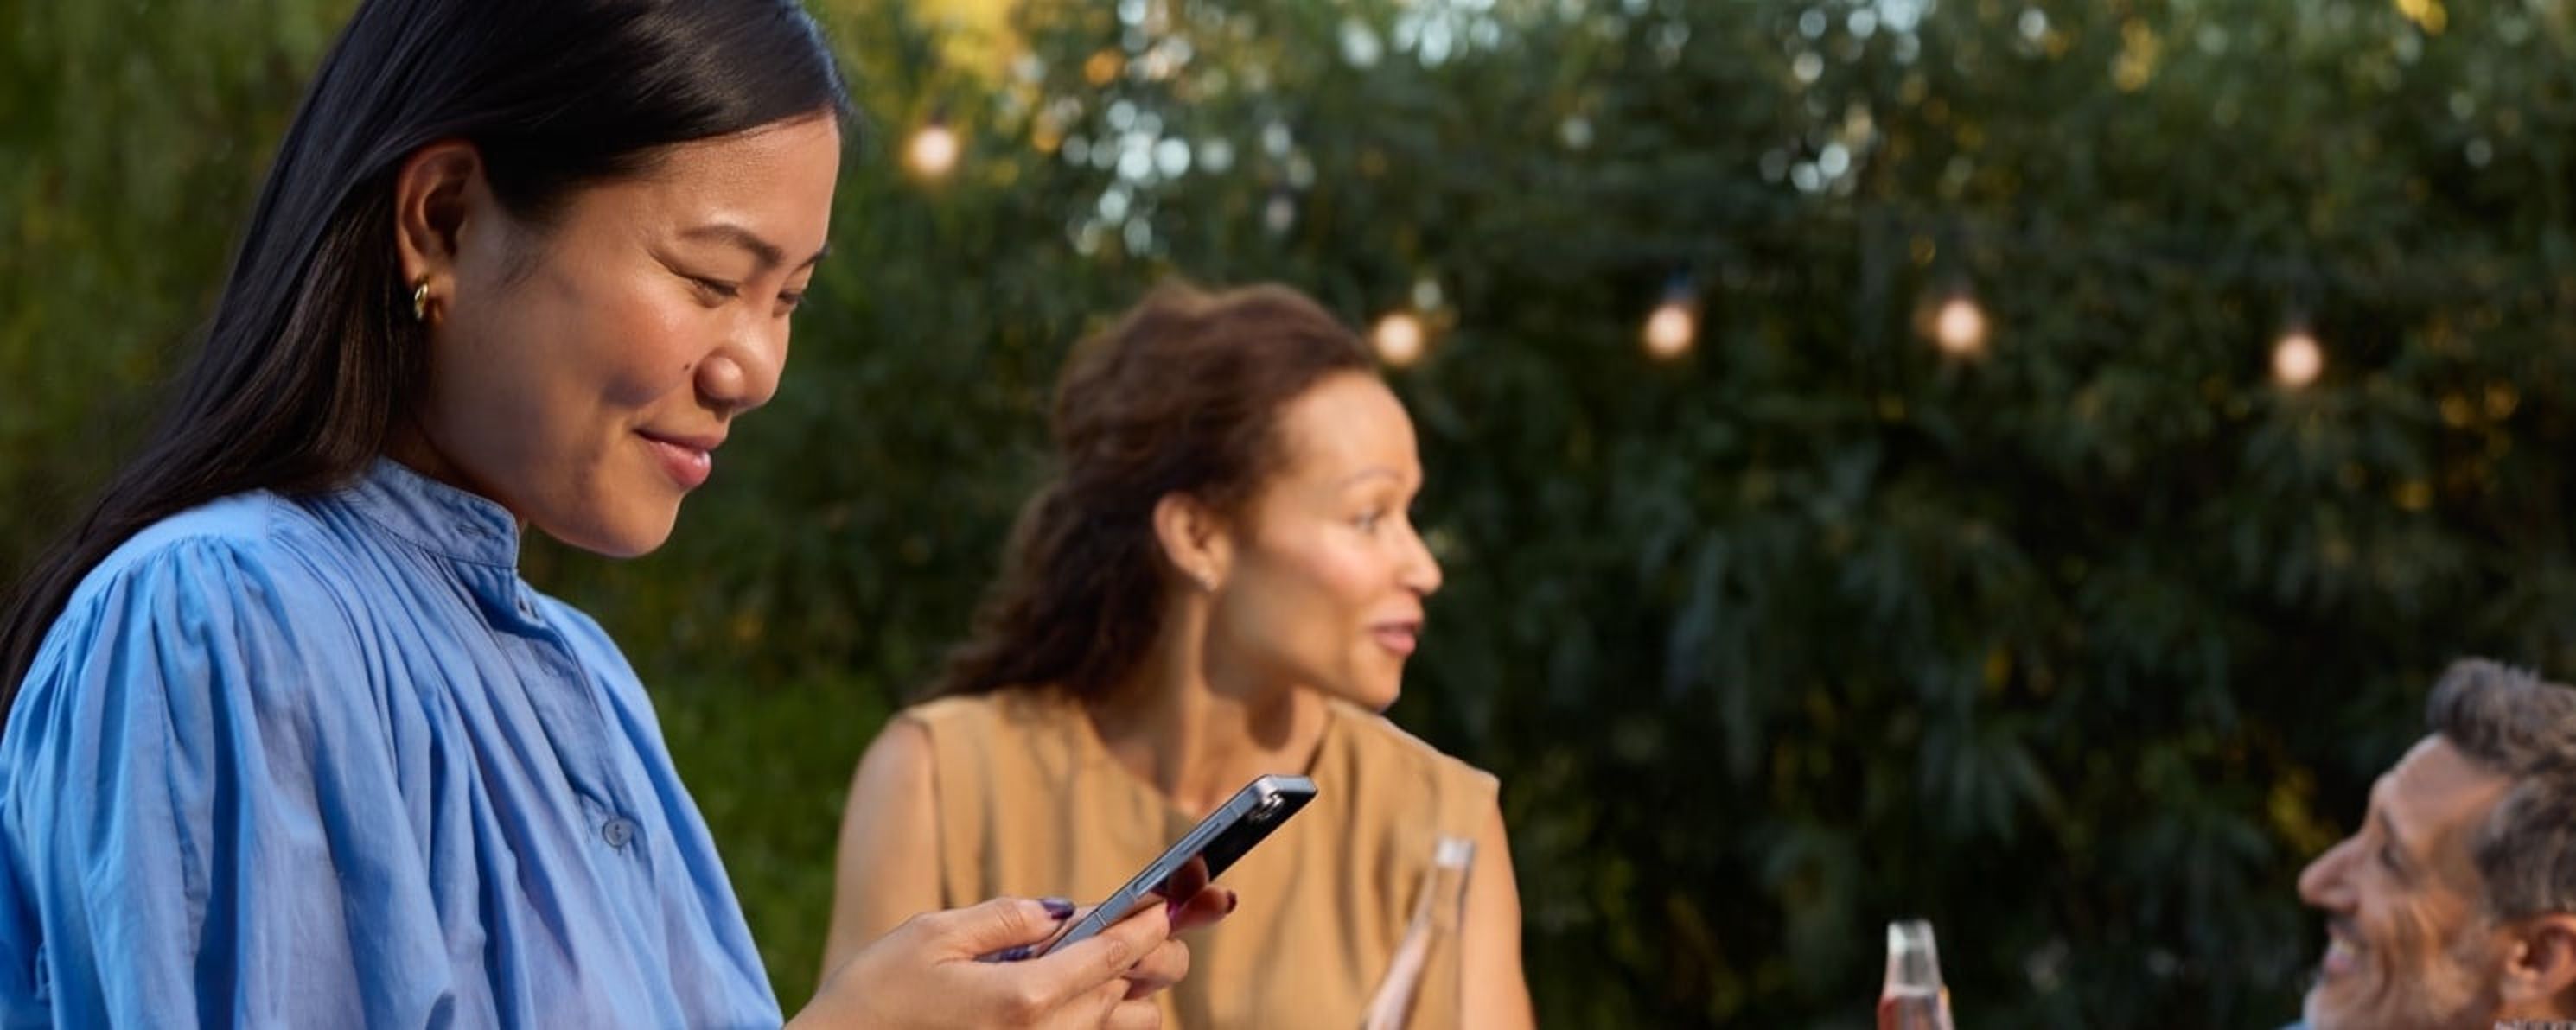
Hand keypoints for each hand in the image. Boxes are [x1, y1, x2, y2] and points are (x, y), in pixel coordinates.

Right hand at [789, 891, 1230, 1029]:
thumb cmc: (873, 1000)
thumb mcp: (932, 936)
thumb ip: (1006, 917)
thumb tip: (1061, 912)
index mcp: (1024, 1000)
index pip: (1112, 956)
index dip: (1147, 925)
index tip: (1165, 905)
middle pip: (1127, 995)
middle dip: (1142, 958)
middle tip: (1140, 929)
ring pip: (1116, 1029)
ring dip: (1119, 997)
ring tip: (1096, 969)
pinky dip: (1090, 1021)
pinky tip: (1065, 997)